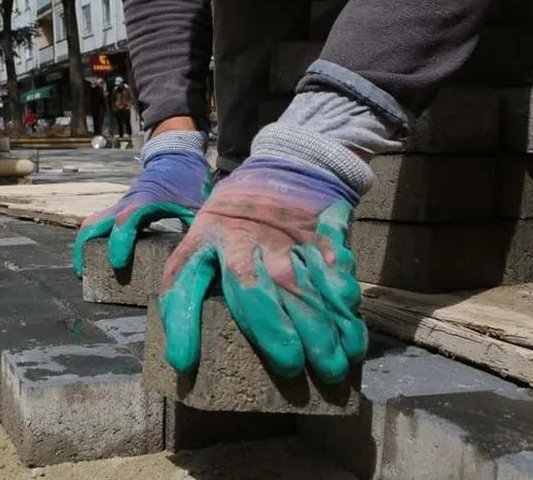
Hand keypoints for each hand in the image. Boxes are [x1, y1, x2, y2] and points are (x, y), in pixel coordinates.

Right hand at [73, 149, 211, 275]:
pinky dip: (93, 238)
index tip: (118, 265)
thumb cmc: (187, 181)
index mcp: (145, 202)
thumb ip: (196, 228)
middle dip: (85, 249)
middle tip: (84, 274)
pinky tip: (96, 257)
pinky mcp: (118, 209)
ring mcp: (119, 206)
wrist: (176, 157)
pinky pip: (98, 222)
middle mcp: (126, 204)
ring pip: (92, 223)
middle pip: (95, 223)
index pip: (125, 222)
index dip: (119, 243)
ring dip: (84, 244)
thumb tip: (201, 257)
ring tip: (84, 270)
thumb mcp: (196, 204)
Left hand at [158, 156, 366, 383]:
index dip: (181, 323)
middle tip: (292, 368)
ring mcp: (282, 234)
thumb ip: (191, 282)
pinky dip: (342, 299)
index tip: (183, 362)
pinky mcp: (318, 232)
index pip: (184, 282)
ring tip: (334, 367)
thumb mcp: (203, 236)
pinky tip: (351, 329)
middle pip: (253, 288)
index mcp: (204, 241)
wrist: (287, 163)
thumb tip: (182, 355)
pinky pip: (333, 268)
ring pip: (299, 285)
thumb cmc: (234, 216)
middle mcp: (240, 239)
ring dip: (319, 329)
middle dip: (274, 331)